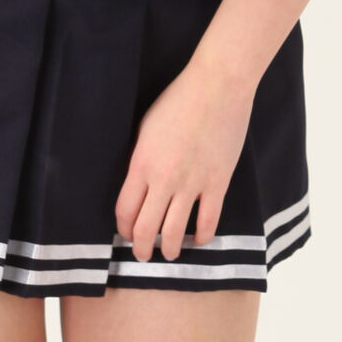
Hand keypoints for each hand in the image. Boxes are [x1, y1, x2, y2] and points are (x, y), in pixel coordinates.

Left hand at [116, 59, 256, 263]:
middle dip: (142, 248)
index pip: (125, 210)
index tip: (126, 234)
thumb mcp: (145, 128)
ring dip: (171, 249)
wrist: (216, 87)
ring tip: (171, 254)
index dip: (123, 228)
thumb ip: (140, 159)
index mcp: (141, 164)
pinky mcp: (218, 182)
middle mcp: (164, 179)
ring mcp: (193, 183)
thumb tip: (139, 183)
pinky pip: (209, 220)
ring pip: (176, 232)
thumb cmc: (178, 100)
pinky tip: (200, 239)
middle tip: (143, 254)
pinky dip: (203, 236)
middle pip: (146, 228)